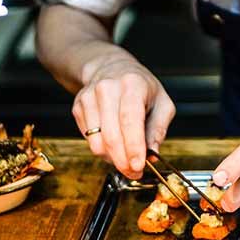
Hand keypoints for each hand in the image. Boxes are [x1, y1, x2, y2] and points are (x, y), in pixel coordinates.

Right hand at [72, 57, 174, 179]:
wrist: (111, 67)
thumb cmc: (140, 86)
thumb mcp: (161, 102)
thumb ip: (158, 129)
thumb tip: (153, 155)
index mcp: (132, 84)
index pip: (130, 120)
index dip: (134, 146)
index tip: (138, 165)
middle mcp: (107, 88)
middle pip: (111, 135)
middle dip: (123, 160)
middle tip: (134, 172)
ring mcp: (89, 97)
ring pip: (97, 141)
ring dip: (112, 158)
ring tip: (125, 157)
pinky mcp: (78, 107)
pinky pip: (88, 139)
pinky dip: (102, 149)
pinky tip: (113, 144)